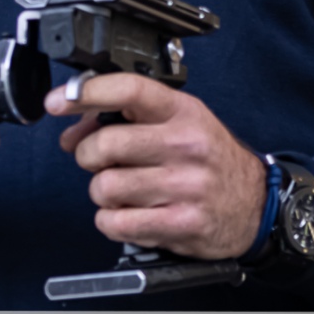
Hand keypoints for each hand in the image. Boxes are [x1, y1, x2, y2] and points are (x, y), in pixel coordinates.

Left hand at [47, 74, 265, 259]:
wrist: (255, 204)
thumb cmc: (209, 160)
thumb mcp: (180, 123)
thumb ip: (128, 119)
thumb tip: (73, 131)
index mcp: (183, 113)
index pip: (129, 89)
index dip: (85, 93)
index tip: (58, 101)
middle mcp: (185, 146)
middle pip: (105, 145)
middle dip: (89, 155)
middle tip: (100, 161)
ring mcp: (184, 186)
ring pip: (105, 187)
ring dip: (103, 192)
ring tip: (123, 190)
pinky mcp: (181, 224)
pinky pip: (116, 223)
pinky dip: (110, 221)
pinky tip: (128, 213)